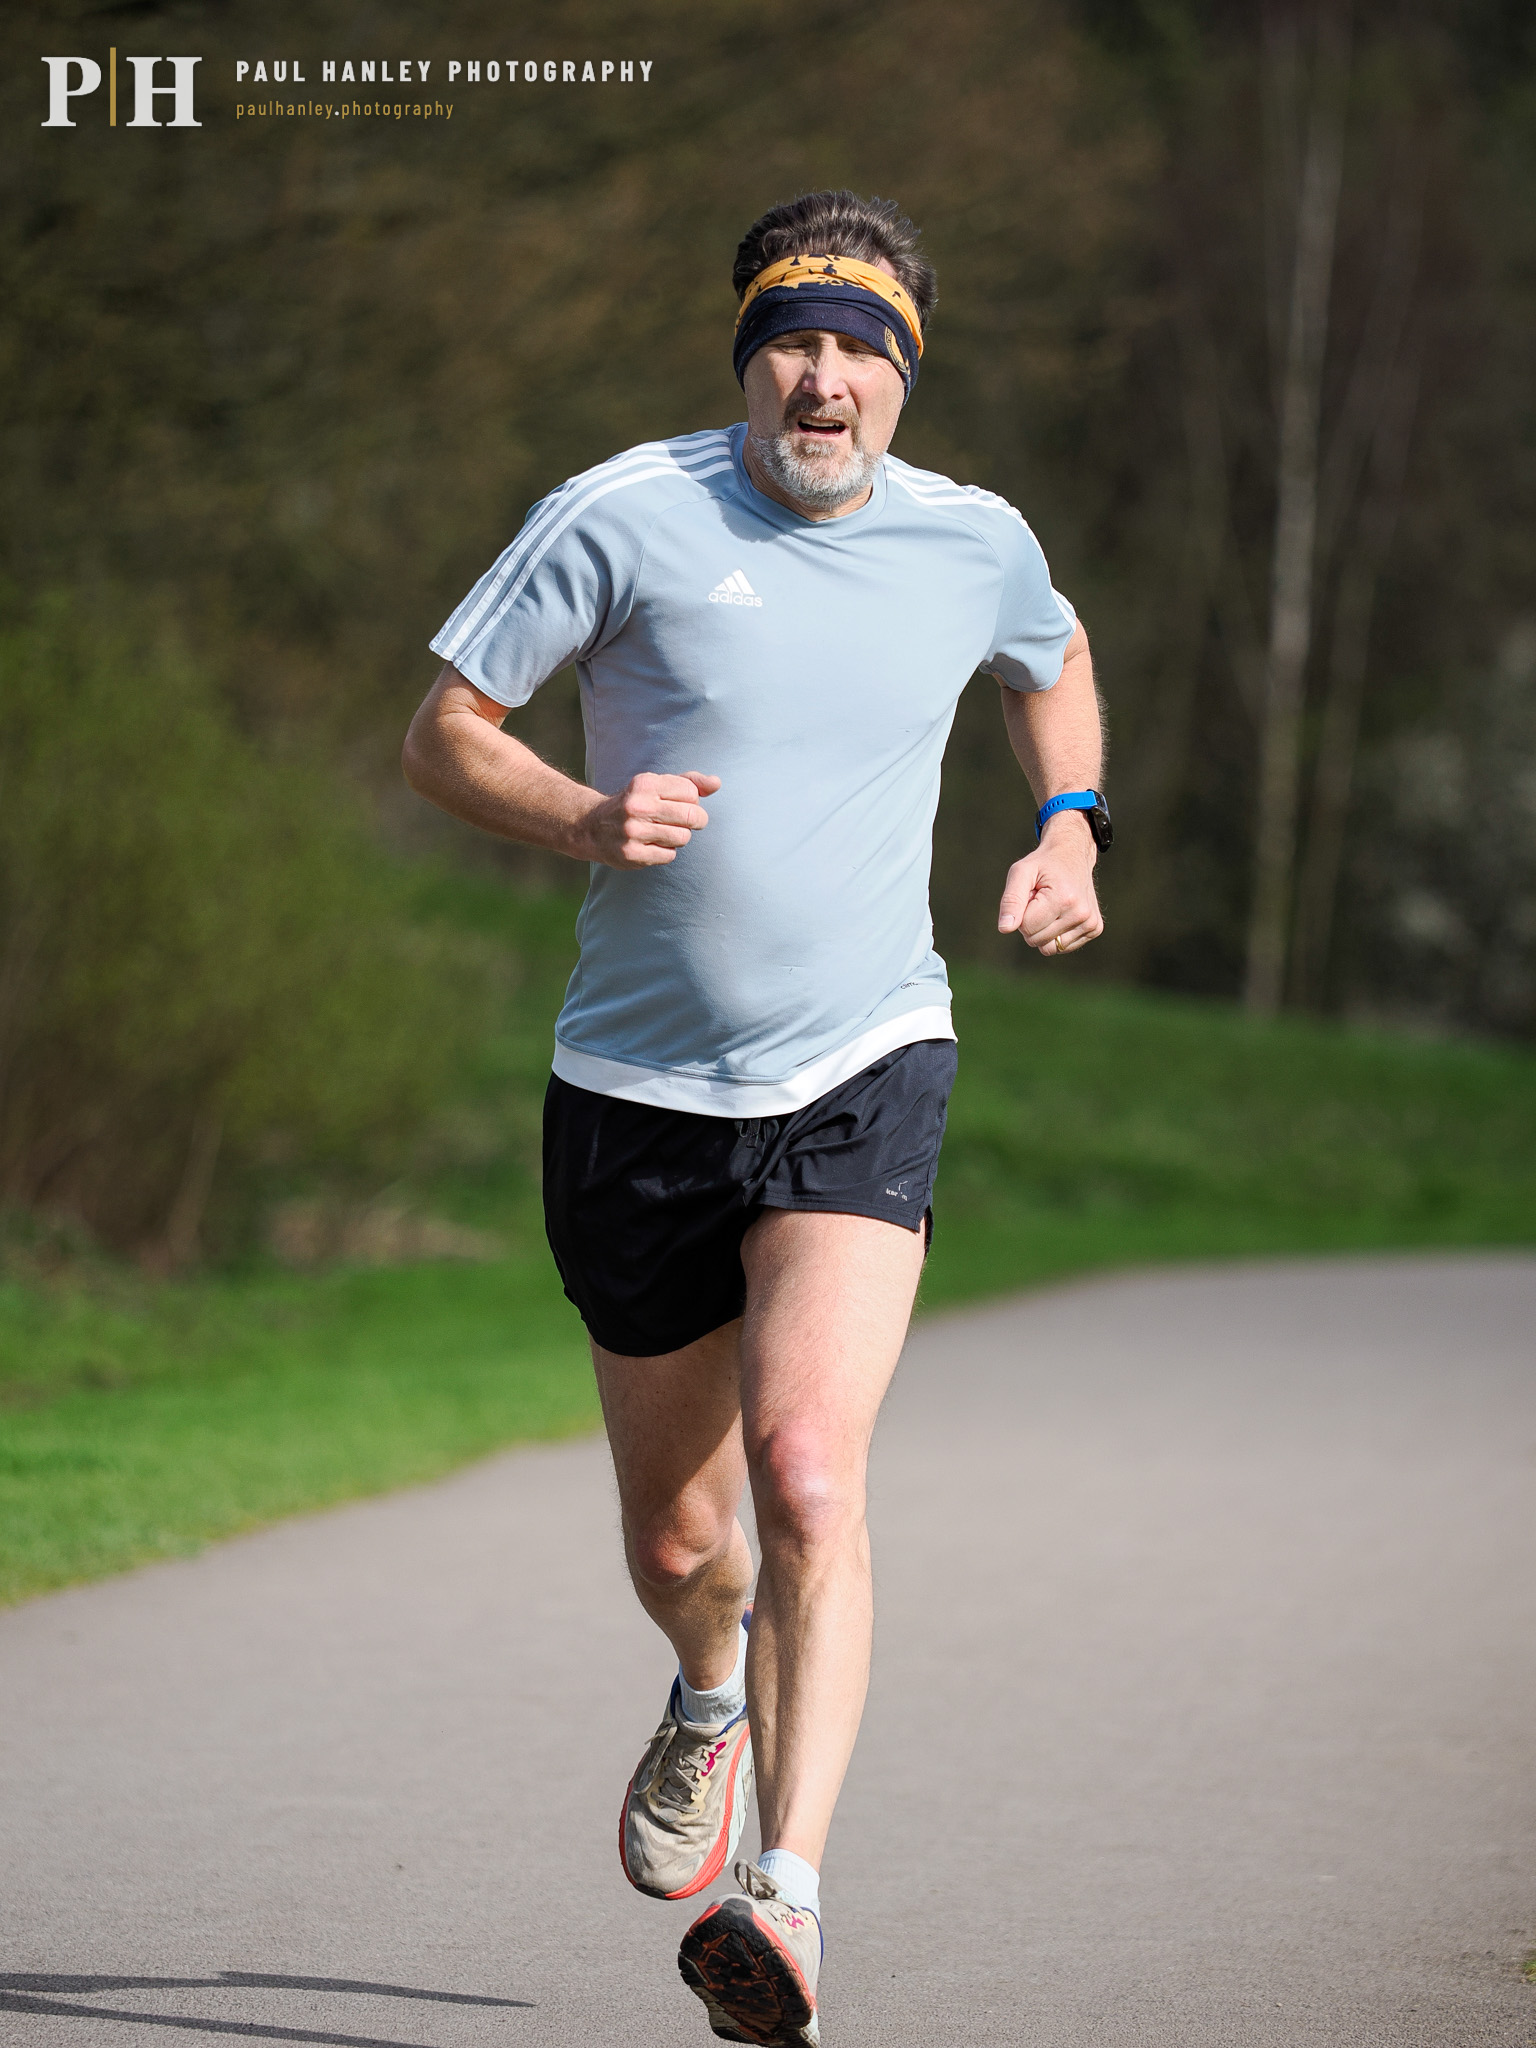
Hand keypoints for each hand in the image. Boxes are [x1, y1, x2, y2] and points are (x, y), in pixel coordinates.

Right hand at [576, 770, 719, 869]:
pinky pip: (670, 856)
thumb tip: (717, 783)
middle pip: (691, 815)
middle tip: (687, 821)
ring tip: (665, 833)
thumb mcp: (657, 785)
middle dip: (696, 820)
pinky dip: (666, 852)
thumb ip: (690, 782)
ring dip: (680, 837)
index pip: (691, 792)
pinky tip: (653, 845)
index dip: (692, 800)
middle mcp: (637, 806)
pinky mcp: (632, 854)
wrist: (593, 827)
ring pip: (683, 838)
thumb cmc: (636, 803)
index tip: (682, 803)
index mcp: (644, 784)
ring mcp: (633, 831)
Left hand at [998, 815, 1103, 956]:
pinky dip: (1056, 934)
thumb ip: (1011, 900)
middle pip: (1036, 940)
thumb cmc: (1043, 864)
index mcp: (1064, 899)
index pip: (1026, 927)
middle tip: (1041, 899)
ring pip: (1049, 948)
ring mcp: (1091, 923)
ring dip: (1043, 930)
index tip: (1032, 894)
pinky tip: (1062, 913)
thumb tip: (1005, 929)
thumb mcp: (1020, 872)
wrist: (1073, 854)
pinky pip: (1062, 947)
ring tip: (1051, 906)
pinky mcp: (1095, 928)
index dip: (1022, 912)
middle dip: (1031, 922)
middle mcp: (1081, 914)